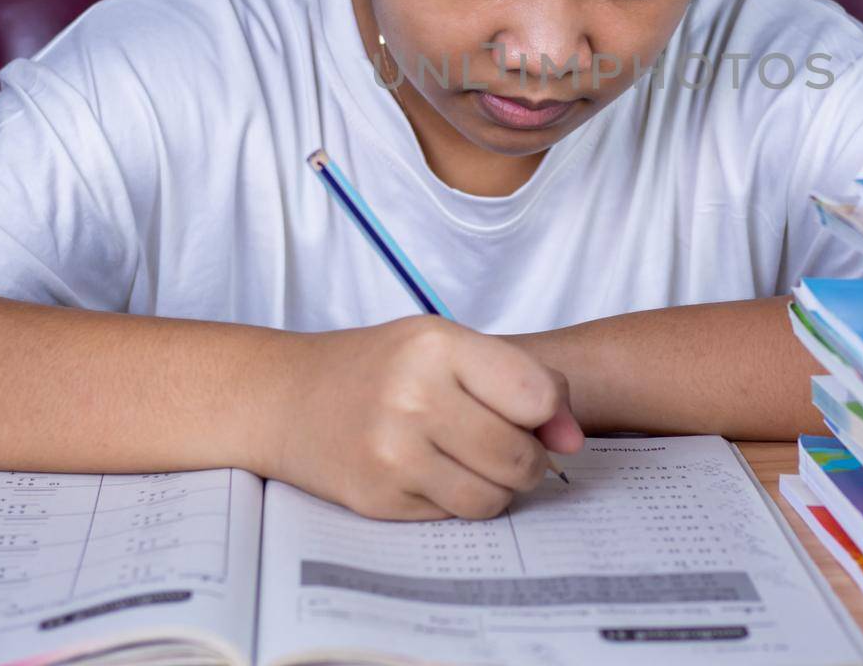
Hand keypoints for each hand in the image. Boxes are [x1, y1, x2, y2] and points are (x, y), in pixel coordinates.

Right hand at [263, 315, 583, 519]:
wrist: (290, 399)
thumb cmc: (383, 367)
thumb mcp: (449, 346)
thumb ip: (523, 379)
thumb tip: (572, 441)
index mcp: (437, 345)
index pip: (537, 396)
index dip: (549, 414)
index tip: (535, 415)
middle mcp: (413, 397)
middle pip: (520, 456)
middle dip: (528, 460)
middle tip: (507, 446)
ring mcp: (393, 452)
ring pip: (493, 497)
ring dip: (499, 488)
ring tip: (474, 462)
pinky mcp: (379, 498)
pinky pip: (454, 516)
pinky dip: (458, 500)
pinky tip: (435, 473)